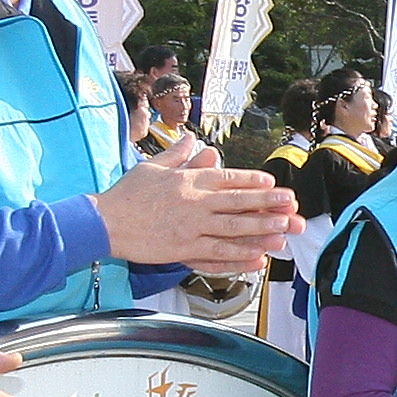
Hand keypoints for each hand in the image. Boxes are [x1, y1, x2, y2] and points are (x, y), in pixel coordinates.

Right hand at [98, 141, 302, 271]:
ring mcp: (191, 228)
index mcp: (188, 180)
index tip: (272, 182)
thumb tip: (194, 139)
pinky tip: (257, 258)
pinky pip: (217, 254)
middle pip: (237, 203)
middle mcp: (194, 203)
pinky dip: (238, 257)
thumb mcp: (152, 166)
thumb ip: (178, 153)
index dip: (251, 180)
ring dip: (261, 229)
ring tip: (283, 229)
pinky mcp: (183, 250)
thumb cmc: (127, 194)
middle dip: (267, 203)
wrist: (105, 222)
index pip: (227, 178)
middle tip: (291, 203)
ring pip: (233, 229)